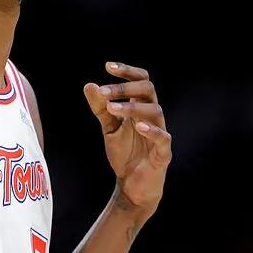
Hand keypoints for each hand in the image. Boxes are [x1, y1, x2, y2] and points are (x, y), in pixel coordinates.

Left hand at [83, 62, 171, 214]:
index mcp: (141, 107)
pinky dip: (152, 131)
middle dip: (126, 87)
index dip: (127, 71)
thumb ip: (101, 108)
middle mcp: (152, 117)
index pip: (140, 80)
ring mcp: (160, 133)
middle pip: (148, 90)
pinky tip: (137, 126)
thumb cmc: (125, 153)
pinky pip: (163, 138)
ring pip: (155, 110)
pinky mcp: (163, 154)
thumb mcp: (109, 128)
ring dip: (132, 107)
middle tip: (104, 90)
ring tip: (111, 108)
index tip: (108, 66)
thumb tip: (89, 85)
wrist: (132, 186)